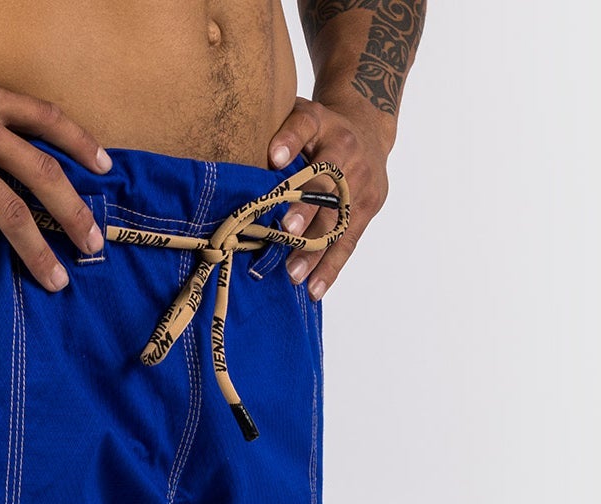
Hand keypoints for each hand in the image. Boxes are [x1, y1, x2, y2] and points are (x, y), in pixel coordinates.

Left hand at [265, 95, 396, 298]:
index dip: (291, 141)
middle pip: (326, 181)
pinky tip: (314, 288)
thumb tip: (232, 162)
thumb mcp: (298, 117)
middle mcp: (344, 148)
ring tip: (294, 273)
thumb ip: (273, 134)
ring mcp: (359, 180)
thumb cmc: (318, 130)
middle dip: (307, 209)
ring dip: (316, 248)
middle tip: (287, 232)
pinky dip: (330, 267)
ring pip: (337, 217)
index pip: (305, 124)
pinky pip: (348, 240)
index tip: (274, 158)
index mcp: (320, 122)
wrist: (368, 129)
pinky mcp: (366, 206)